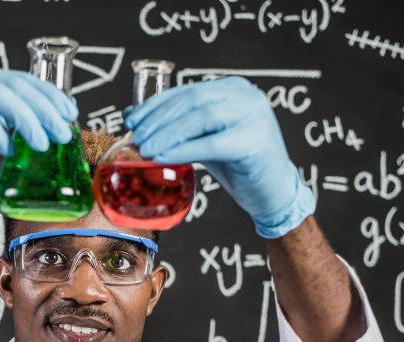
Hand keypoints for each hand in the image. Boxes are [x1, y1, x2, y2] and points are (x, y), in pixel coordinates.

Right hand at [0, 64, 77, 223]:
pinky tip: (10, 151)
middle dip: (46, 109)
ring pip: (2, 96)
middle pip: (16, 84)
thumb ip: (12, 116)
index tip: (70, 113)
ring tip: (43, 144)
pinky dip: (2, 136)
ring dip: (29, 120)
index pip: (22, 77)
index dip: (50, 94)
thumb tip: (53, 122)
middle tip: (62, 134)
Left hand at [124, 76, 314, 238]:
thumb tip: (132, 117)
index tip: (132, 119)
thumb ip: (177, 126)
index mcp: (233, 89)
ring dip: (168, 133)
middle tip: (137, 137)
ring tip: (146, 148)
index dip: (156, 104)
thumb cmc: (236, 164)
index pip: (187, 90)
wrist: (272, 191)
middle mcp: (247, 96)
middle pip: (193, 100)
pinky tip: (163, 157)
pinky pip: (212, 143)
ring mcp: (254, 116)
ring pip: (202, 117)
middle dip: (159, 118)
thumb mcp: (203, 138)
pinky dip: (184, 149)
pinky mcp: (255, 141)